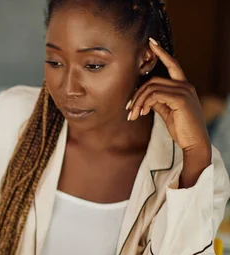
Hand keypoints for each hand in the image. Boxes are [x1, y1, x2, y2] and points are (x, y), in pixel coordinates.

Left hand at [127, 38, 210, 155]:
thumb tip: (145, 98)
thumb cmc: (182, 128)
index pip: (172, 65)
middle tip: (129, 110)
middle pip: (153, 81)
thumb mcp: (167, 112)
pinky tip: (143, 113)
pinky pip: (155, 95)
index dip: (162, 53)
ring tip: (133, 115)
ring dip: (138, 101)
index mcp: (183, 86)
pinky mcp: (181, 99)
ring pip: (151, 88)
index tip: (151, 43)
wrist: (194, 142)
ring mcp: (184, 91)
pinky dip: (145, 103)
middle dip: (137, 94)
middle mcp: (185, 86)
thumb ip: (157, 101)